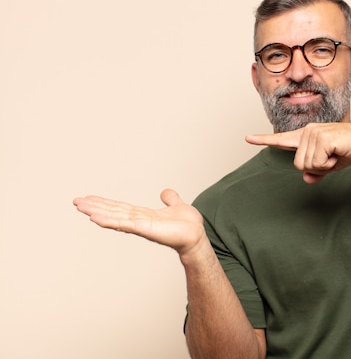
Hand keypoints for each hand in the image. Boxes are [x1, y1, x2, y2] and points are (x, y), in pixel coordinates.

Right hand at [73, 189, 205, 256]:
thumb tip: (165, 192)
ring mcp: (140, 226)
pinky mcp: (144, 229)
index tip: (89, 198)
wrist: (196, 236)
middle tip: (76, 201)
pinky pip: (123, 224)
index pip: (120, 207)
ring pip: (114, 217)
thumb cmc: (188, 225)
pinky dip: (109, 221)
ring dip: (96, 212)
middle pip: (112, 212)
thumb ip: (171, 199)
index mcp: (144, 215)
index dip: (105, 203)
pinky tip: (94, 218)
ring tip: (80, 207)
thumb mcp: (177, 205)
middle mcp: (138, 220)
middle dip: (94, 207)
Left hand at [246, 123, 350, 182]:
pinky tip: (338, 153)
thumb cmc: (348, 151)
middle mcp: (307, 132)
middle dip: (317, 168)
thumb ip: (316, 172)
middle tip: (332, 158)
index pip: (282, 139)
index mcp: (306, 137)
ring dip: (324, 166)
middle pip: (298, 164)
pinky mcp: (321, 137)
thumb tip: (306, 178)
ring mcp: (313, 133)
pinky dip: (329, 164)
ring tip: (336, 154)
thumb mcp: (329, 166)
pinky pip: (317, 163)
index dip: (264, 140)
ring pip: (307, 165)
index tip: (248, 138)